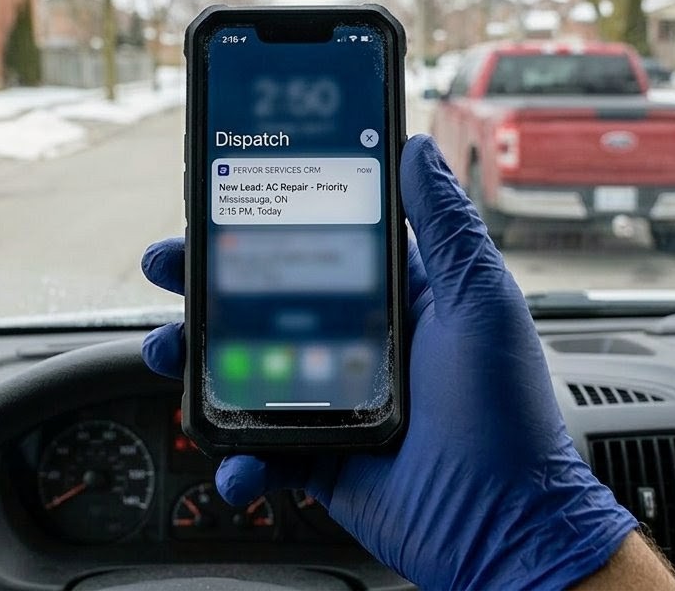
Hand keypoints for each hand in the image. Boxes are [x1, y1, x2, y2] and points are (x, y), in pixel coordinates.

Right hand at [140, 134, 636, 589]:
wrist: (506, 527)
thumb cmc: (507, 414)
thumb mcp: (481, 304)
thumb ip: (445, 225)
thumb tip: (418, 147)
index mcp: (396, 300)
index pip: (318, 246)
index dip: (265, 222)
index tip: (218, 201)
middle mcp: (357, 346)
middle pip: (263, 304)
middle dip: (206, 284)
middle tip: (167, 266)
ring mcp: (331, 404)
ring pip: (243, 372)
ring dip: (196, 363)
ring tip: (167, 353)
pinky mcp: (318, 460)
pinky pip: (260, 452)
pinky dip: (236, 460)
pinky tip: (235, 462)